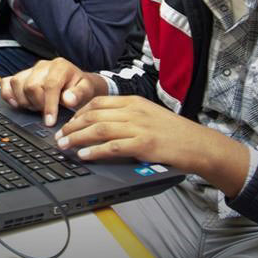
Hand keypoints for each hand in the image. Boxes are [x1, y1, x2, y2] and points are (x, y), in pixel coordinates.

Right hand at [0, 58, 107, 126]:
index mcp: (60, 66)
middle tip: (46, 112)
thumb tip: (68, 100)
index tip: (49, 121)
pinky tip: (17, 104)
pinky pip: (6, 82)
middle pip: (31, 86)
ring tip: (36, 107)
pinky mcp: (21, 76)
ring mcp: (30, 70)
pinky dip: (8, 95)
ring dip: (24, 101)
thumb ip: (79, 94)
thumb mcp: (87, 90)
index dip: (49, 105)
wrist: (76, 83)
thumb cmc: (80, 87)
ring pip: (17, 84)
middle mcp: (43, 66)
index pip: (50, 85)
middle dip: (38, 104)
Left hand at [57, 96, 250, 195]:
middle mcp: (134, 111)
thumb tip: (101, 124)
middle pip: (94, 114)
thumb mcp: (148, 116)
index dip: (78, 113)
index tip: (67, 122)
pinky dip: (95, 151)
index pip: (98, 102)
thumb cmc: (174, 133)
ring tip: (64, 146)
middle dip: (72, 126)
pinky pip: (113, 146)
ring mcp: (138, 127)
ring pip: (99, 129)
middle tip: (59, 136)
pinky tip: (84, 155)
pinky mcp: (143, 144)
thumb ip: (127, 117)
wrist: (198, 144)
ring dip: (77, 138)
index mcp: (134, 102)